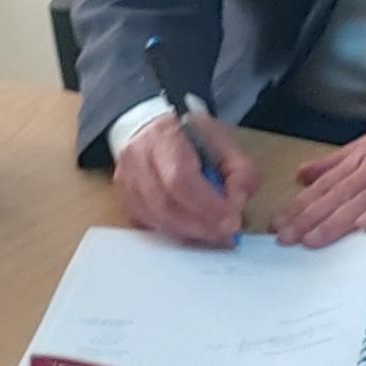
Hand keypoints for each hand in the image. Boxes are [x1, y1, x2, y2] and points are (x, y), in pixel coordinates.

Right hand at [112, 112, 257, 247]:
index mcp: (164, 135)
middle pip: (164, 203)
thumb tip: (237, 204)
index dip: (206, 204)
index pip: (179, 177)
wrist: (154, 130)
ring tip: (214, 235)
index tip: (231, 219)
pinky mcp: (125, 200)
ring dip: (188, 232)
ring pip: (154, 218)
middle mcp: (137, 158)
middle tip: (226, 233)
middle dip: (199, 224)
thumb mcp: (226, 143)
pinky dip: (174, 233)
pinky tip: (194, 232)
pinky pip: (148, 225)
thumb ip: (240, 171)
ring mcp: (125, 181)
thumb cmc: (192, 137)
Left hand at [272, 112, 365, 247]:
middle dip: (308, 217)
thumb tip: (304, 173)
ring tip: (310, 240)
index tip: (279, 220)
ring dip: (334, 222)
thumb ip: (340, 159)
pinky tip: (360, 228)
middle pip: (337, 193)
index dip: (301, 202)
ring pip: (360, 200)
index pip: (326, 181)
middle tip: (284, 237)